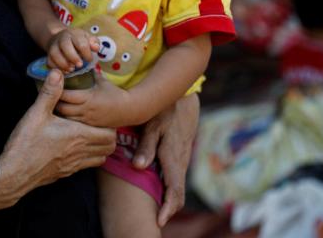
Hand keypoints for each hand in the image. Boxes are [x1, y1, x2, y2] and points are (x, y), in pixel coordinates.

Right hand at [0, 70, 115, 210]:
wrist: (14, 173)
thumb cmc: (26, 143)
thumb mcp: (36, 114)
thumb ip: (50, 93)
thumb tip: (58, 73)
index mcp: (77, 136)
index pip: (109, 134)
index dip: (109, 125)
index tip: (100, 116)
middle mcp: (80, 152)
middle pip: (109, 147)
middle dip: (108, 135)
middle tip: (97, 124)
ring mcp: (74, 165)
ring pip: (100, 158)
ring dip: (100, 148)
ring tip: (89, 136)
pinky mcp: (66, 173)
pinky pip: (86, 166)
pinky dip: (88, 157)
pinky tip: (74, 148)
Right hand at [47, 28, 98, 72]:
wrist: (61, 37)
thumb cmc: (78, 40)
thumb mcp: (87, 38)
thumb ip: (94, 42)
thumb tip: (95, 48)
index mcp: (75, 34)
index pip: (80, 42)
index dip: (86, 52)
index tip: (89, 60)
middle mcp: (62, 38)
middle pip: (65, 45)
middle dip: (73, 57)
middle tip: (80, 65)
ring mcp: (54, 46)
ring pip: (54, 53)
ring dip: (63, 63)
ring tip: (71, 69)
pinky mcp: (49, 54)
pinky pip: (49, 61)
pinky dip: (56, 67)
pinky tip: (64, 71)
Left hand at [55, 71, 135, 127]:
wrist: (130, 110)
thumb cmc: (115, 93)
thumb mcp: (102, 81)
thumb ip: (90, 72)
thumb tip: (79, 62)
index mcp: (88, 97)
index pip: (65, 95)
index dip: (56, 91)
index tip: (50, 86)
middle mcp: (86, 110)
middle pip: (62, 109)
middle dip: (54, 103)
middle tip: (48, 97)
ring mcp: (87, 120)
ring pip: (66, 119)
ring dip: (59, 114)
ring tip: (52, 108)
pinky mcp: (90, 127)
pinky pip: (74, 125)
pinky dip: (67, 121)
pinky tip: (62, 118)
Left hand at [133, 94, 199, 226]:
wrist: (184, 100)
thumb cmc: (165, 111)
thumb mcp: (153, 126)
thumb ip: (146, 147)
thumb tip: (138, 168)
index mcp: (173, 159)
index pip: (175, 192)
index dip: (168, 209)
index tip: (159, 221)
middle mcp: (180, 163)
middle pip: (176, 194)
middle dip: (167, 210)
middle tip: (153, 222)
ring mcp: (181, 160)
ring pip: (176, 187)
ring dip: (167, 200)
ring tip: (153, 212)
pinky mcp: (179, 156)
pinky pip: (175, 178)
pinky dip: (168, 189)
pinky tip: (156, 190)